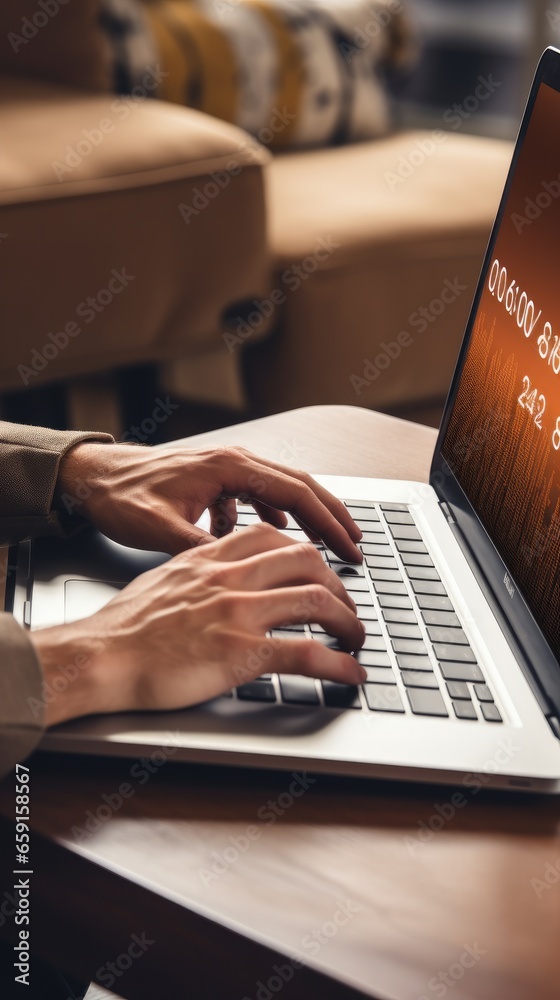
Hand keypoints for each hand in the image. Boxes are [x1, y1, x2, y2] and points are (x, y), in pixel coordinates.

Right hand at [32, 524, 366, 725]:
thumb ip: (201, 573)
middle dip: (337, 584)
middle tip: (345, 606)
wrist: (101, 657)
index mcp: (211, 558)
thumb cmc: (125, 627)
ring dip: (348, 621)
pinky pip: (308, 652)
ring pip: (316, 599)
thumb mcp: (165, 579)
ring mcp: (238, 613)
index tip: (319, 568)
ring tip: (356, 638)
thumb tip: (222, 582)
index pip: (273, 536)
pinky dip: (339, 663)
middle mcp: (230, 577)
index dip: (306, 551)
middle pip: (306, 560)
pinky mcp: (241, 653)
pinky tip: (350, 673)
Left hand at [56, 442, 361, 560]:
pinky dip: (276, 516)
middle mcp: (234, 461)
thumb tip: (236, 571)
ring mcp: (227, 467)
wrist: (92, 475)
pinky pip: (260, 495)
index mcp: (228, 467)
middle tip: (356, 545)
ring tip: (328, 544)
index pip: (295, 493)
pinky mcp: (217, 479)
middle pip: (300, 486)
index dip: (327, 522)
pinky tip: (277, 535)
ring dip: (307, 517)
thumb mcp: (158, 528)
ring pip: (283, 490)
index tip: (348, 546)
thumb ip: (200, 548)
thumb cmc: (121, 495)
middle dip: (332, 516)